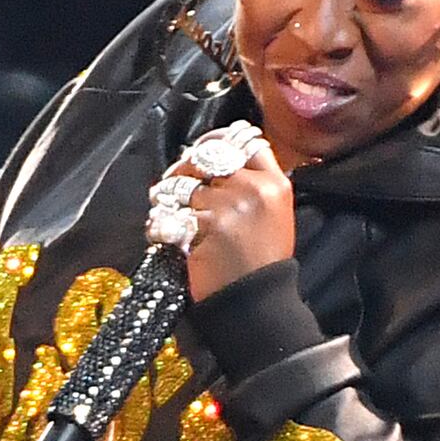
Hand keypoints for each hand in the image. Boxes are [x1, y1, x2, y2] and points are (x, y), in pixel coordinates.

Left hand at [152, 123, 296, 302]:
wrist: (254, 301)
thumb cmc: (264, 262)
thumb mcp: (275, 215)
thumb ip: (255, 184)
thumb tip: (223, 161)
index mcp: (275, 184)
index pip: (246, 141)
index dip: (222, 140)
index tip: (206, 148)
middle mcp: (253, 188)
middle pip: (211, 155)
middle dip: (188, 163)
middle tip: (177, 177)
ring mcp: (228, 206)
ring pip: (187, 183)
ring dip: (171, 194)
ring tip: (170, 207)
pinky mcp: (204, 225)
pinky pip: (173, 210)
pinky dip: (164, 220)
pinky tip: (167, 229)